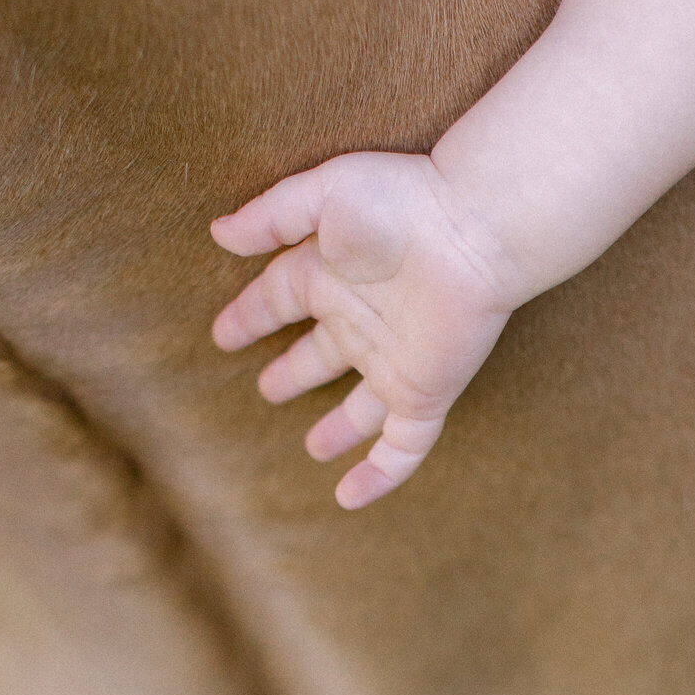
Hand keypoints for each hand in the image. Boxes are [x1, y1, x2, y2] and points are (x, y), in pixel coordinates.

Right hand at [211, 151, 522, 507]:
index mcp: (330, 274)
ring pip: (361, 409)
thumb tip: (219, 235)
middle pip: (320, 356)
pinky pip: (400, 448)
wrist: (474, 232)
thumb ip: (270, 216)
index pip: (278, 300)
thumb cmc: (400, 203)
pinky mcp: (423, 394)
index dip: (250, 317)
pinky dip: (377, 476)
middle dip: (293, 373)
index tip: (224, 334)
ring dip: (338, 429)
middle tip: (267, 390)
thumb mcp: (321, 195)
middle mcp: (360, 322)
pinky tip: (350, 499)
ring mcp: (393, 363)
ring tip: (314, 449)